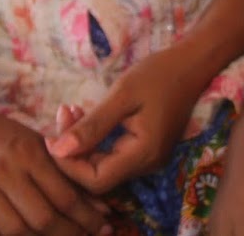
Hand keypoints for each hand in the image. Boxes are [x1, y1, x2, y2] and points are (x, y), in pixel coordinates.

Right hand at [0, 100, 111, 235]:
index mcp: (29, 152)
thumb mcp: (37, 143)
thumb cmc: (4, 136)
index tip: (103, 226)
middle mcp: (5, 169)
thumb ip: (66, 171)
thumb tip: (99, 205)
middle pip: (42, 217)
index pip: (64, 194)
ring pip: (14, 229)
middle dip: (68, 234)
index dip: (86, 217)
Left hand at [45, 47, 206, 193]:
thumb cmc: (159, 74)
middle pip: (98, 175)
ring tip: (71, 112)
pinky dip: (94, 139)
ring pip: (103, 165)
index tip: (51, 137)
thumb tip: (58, 150)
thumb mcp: (122, 95)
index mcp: (143, 154)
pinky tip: (85, 116)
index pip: (96, 179)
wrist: (192, 64)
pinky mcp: (145, 149)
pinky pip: (112, 154)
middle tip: (62, 115)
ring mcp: (147, 158)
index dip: (69, 165)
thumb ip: (92, 125)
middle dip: (72, 151)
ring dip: (82, 143)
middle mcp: (146, 164)